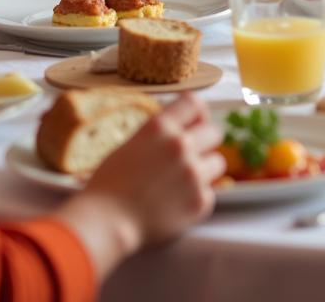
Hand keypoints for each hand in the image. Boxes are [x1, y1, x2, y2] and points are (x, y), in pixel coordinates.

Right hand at [84, 93, 224, 248]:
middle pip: (214, 131)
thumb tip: (180, 125)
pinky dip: (198, 197)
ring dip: (205, 169)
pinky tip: (178, 203)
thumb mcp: (132, 143)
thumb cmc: (110, 184)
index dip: (198, 113)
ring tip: (185, 181)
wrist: (106, 222)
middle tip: (191, 155)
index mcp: (160, 127)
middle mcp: (180, 145)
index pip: (194, 102)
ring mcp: (193, 173)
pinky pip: (210, 192)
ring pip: (218, 161)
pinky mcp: (200, 201)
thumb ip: (160, 133)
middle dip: (205, 142)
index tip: (196, 122)